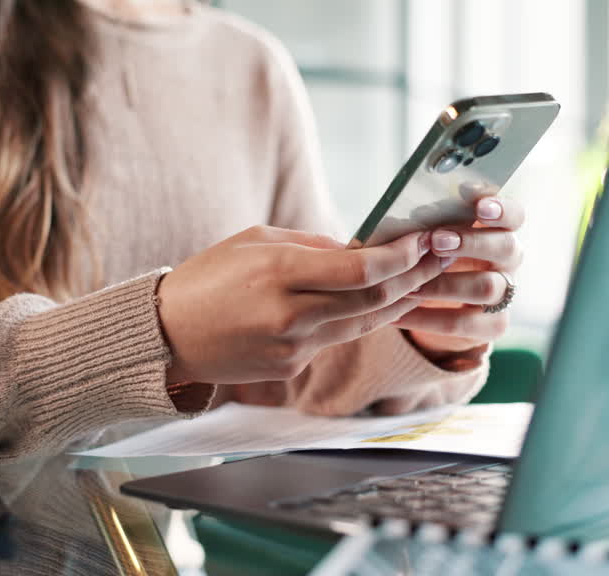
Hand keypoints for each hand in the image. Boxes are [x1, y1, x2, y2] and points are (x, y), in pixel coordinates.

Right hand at [157, 226, 445, 383]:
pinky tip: (378, 302)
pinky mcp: (291, 369)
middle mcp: (290, 314)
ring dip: (399, 300)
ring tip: (424, 278)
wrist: (167, 335)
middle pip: (374, 298)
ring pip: (365, 323)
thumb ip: (313, 246)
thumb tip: (363, 247)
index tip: (425, 239)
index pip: (361, 268)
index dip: (402, 255)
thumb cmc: (210, 277)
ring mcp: (292, 347)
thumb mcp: (256, 242)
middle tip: (441, 256)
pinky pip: (337, 340)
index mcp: (279, 272)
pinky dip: (361, 319)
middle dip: (415, 276)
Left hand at [397, 196, 524, 356]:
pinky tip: (398, 314)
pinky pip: (464, 323)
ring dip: (446, 284)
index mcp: (500, 229)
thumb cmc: (432, 252)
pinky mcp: (493, 324)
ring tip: (411, 285)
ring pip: (487, 288)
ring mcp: (505, 293)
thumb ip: (431, 223)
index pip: (515, 215)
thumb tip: (404, 215)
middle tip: (436, 241)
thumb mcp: (433, 234)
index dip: (501, 209)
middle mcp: (508, 260)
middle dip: (470, 243)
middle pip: (506, 248)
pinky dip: (428, 319)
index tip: (479, 206)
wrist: (436, 301)